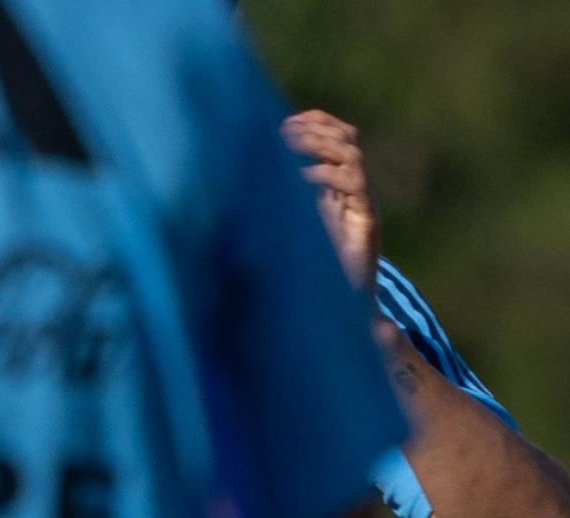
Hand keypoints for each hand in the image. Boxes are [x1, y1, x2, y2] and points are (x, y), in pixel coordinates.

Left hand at [285, 110, 376, 294]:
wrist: (340, 312)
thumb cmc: (308, 275)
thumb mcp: (285, 231)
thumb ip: (274, 206)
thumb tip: (233, 183)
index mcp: (339, 188)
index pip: (338, 135)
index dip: (314, 122)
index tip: (281, 121)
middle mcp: (355, 192)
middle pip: (347, 137)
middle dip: (312, 129)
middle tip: (279, 132)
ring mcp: (364, 206)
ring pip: (352, 155)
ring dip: (318, 144)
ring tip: (286, 148)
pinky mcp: (367, 224)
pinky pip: (353, 184)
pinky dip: (323, 174)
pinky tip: (296, 179)